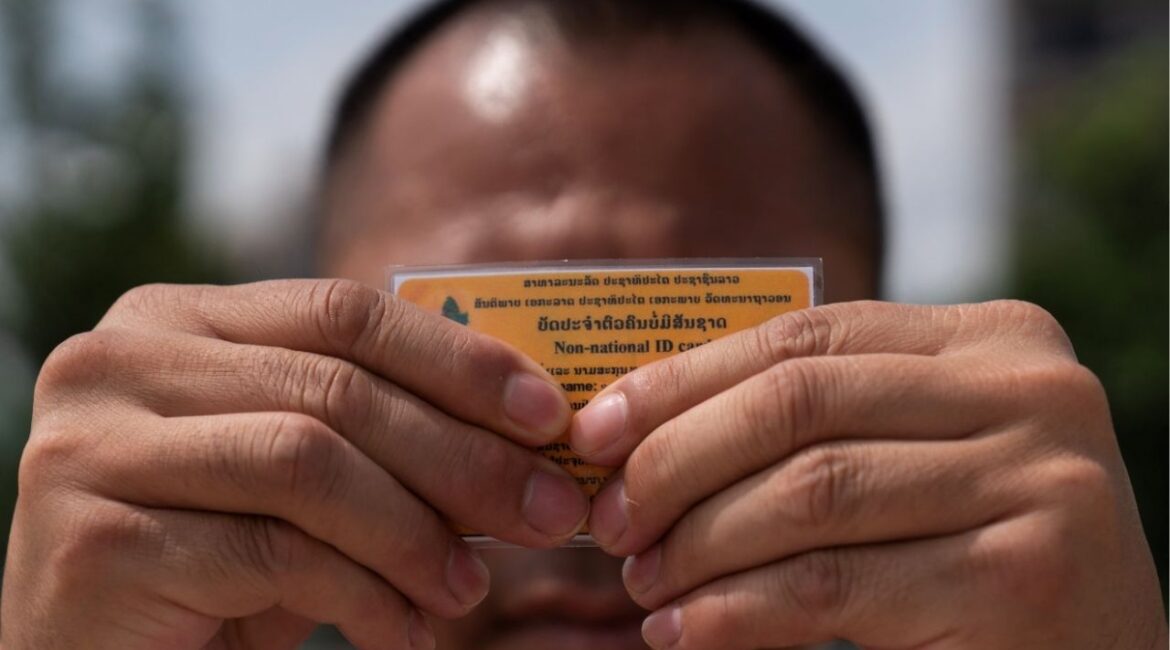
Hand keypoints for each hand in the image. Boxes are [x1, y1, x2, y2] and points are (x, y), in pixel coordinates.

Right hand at [2, 280, 587, 649]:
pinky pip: (272, 552)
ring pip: (309, 462)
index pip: (343, 313)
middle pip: (336, 386)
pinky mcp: (92, 538)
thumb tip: (531, 434)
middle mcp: (118, 359)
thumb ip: (382, 434)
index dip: (459, 360)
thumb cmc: (215, 563)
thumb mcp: (305, 480)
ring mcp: (91, 444)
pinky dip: (363, 595)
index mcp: (177, 320)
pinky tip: (407, 632)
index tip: (550, 416)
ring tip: (473, 590)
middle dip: (464, 456)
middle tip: (550, 512)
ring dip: (416, 533)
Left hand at [570, 300, 1166, 648]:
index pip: (803, 336)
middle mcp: (1028, 389)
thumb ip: (815, 427)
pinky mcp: (1028, 576)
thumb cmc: (975, 557)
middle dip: (677, 461)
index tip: (595, 430)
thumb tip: (639, 427)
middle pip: (797, 403)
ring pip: (809, 490)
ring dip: (700, 541)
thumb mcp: (910, 462)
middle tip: (611, 519)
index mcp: (992, 339)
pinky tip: (687, 628)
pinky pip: (835, 583)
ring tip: (643, 581)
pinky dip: (740, 609)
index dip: (683, 381)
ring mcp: (1038, 477)